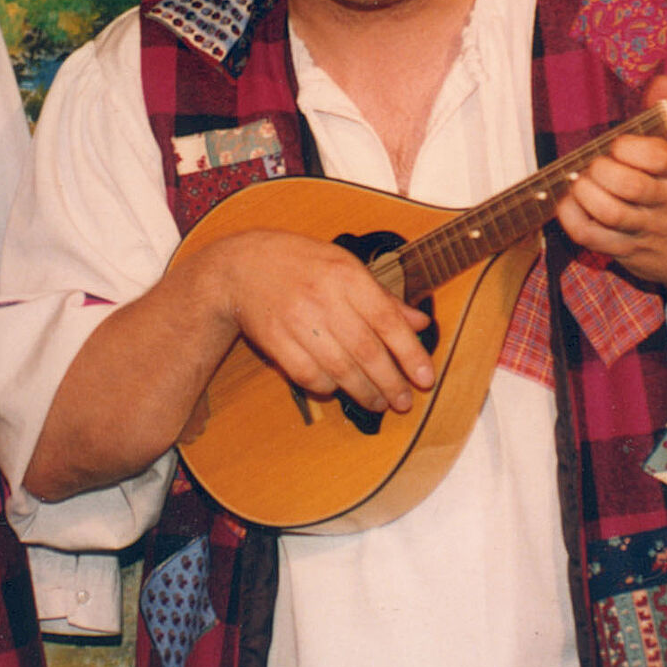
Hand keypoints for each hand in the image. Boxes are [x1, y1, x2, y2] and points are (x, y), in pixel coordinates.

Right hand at [190, 228, 434, 413]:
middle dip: (390, 382)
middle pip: (366, 350)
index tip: (426, 378)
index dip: (410, 353)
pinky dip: (327, 387)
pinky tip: (338, 389)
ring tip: (379, 402)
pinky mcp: (274, 340)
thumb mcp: (345, 266)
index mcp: (345, 274)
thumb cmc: (301, 264)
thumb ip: (383, 297)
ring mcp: (295, 320)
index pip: (386, 320)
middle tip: (404, 401)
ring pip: (339, 368)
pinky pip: (308, 375)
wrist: (240, 266)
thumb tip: (420, 323)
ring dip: (363, 392)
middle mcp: (322, 297)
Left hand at [553, 75, 666, 300]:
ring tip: (583, 184)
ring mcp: (647, 230)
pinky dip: (572, 218)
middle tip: (597, 166)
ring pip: (609, 212)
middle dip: (602, 170)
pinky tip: (571, 204)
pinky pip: (591, 236)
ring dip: (585, 193)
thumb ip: (666, 117)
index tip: (620, 146)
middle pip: (629, 185)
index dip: (629, 147)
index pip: (657, 156)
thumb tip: (661, 80)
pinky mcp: (628, 252)